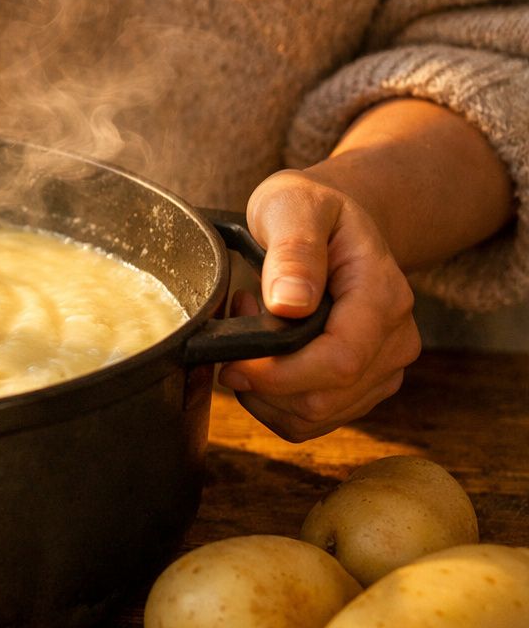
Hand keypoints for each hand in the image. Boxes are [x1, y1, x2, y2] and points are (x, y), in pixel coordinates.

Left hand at [218, 170, 421, 441]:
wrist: (335, 222)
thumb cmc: (310, 210)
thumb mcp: (294, 207)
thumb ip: (293, 251)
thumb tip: (289, 302)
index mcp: (383, 296)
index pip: (340, 361)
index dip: (279, 374)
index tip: (232, 360)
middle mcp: (394, 340)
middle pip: (323, 400)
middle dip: (262, 380)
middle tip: (237, 322)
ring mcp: (382, 368)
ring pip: (312, 417)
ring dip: (263, 391)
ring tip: (249, 332)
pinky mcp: (361, 387)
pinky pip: (310, 420)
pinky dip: (273, 400)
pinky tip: (262, 357)